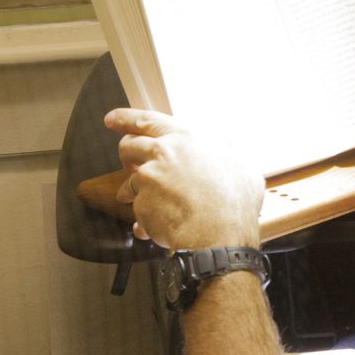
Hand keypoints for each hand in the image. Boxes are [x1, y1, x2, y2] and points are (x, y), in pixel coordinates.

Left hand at [105, 108, 264, 249]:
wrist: (220, 235)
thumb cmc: (235, 203)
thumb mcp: (242, 166)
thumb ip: (227, 154)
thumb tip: (228, 151)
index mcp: (187, 139)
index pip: (149, 121)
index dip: (126, 118)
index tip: (112, 119)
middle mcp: (164, 154)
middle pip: (129, 146)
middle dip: (127, 156)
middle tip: (130, 165)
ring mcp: (150, 180)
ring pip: (129, 181)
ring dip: (133, 192)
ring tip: (148, 204)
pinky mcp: (142, 205)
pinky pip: (138, 213)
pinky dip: (146, 221)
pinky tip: (159, 228)